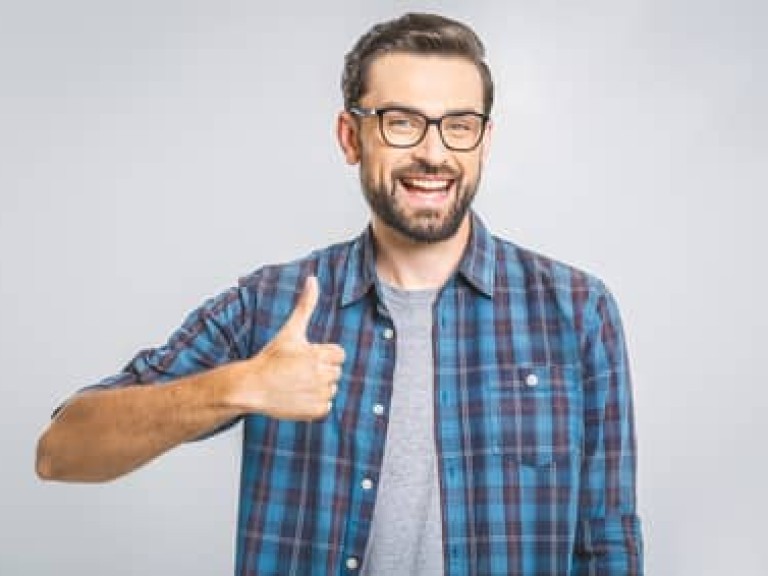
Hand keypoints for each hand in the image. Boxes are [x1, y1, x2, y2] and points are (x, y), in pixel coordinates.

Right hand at [234, 276, 344, 419]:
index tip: (305, 357)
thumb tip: (313, 279)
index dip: (323, 355)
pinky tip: (297, 397)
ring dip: (318, 388)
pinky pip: (326, 407)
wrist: (251, 387)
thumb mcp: (290, 330)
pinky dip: (314, 405)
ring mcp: (319, 395)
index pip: (339, 354)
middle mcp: (321, 375)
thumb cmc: (270, 358)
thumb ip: (305, 305)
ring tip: (296, 384)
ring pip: (331, 389)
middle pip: (335, 372)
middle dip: (320, 371)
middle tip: (297, 371)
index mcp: (318, 355)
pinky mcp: (316, 412)